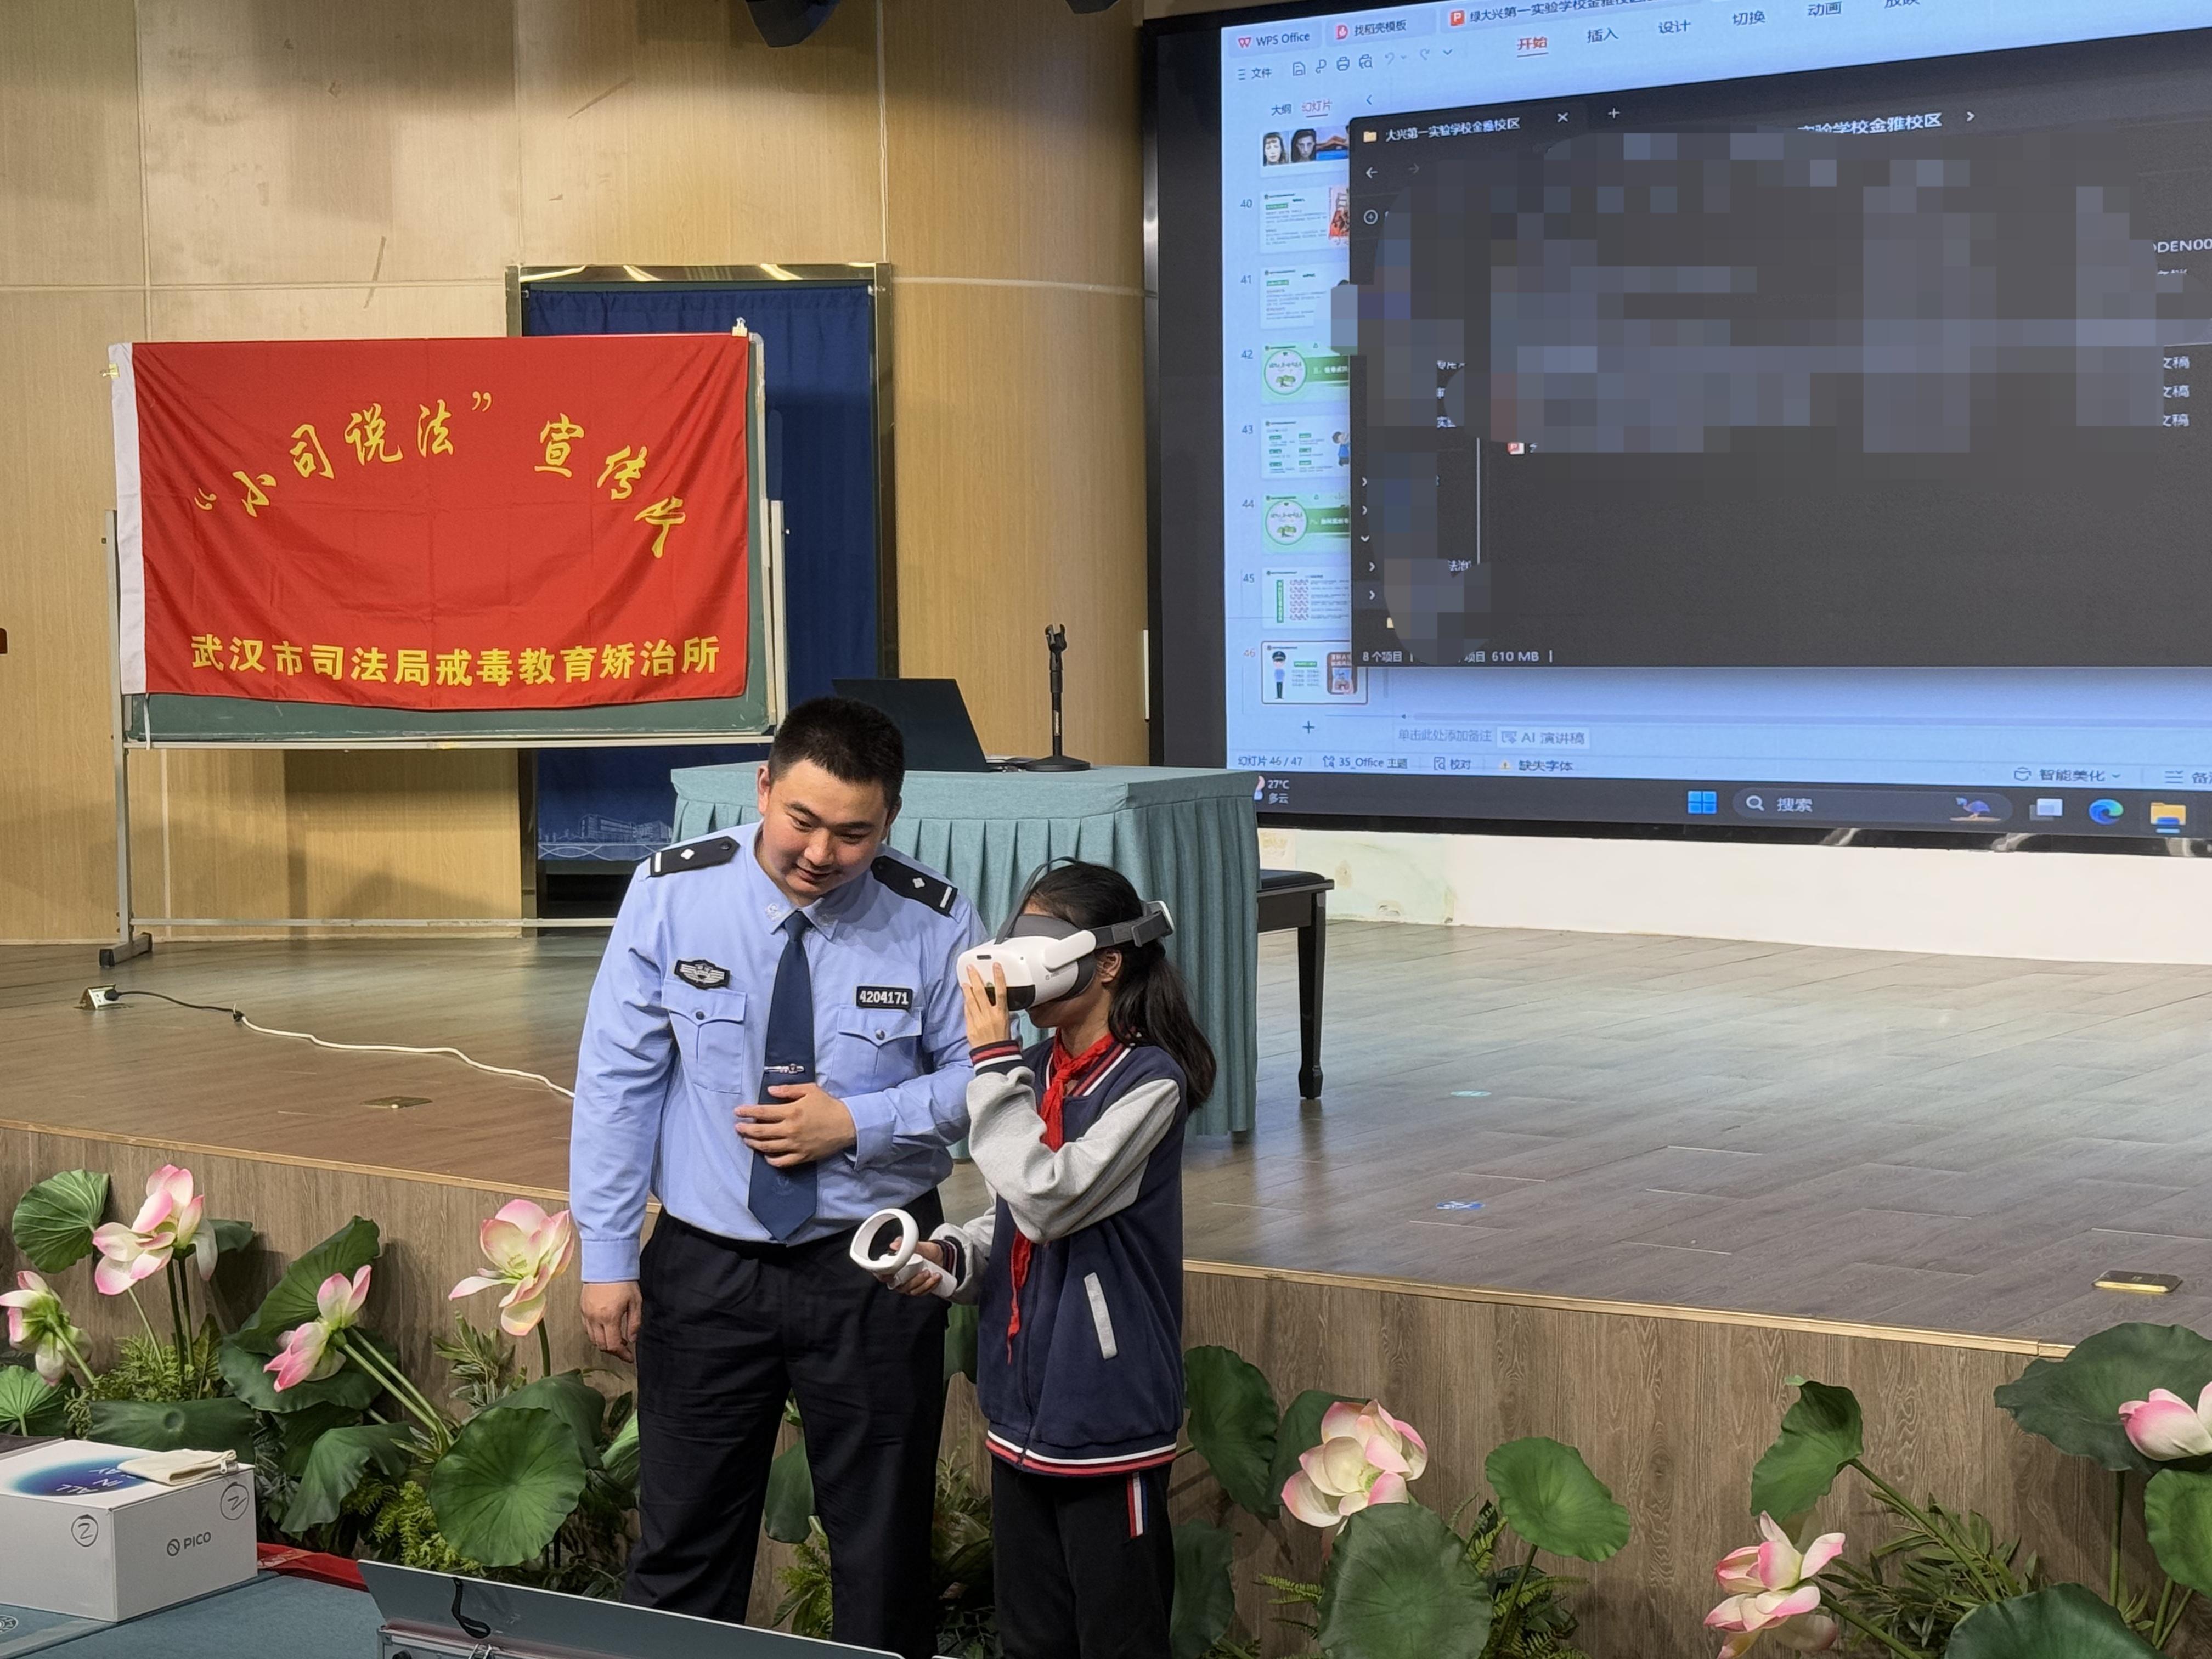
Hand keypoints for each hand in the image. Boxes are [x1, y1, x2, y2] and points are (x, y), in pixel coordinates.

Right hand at [580, 1280, 641, 1362]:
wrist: (607, 1264)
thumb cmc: (623, 1281)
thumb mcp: (635, 1302)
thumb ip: (634, 1323)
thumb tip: (632, 1339)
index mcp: (609, 1317)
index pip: (613, 1345)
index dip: (622, 1354)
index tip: (629, 1357)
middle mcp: (595, 1318)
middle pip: (601, 1345)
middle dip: (613, 1350)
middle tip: (624, 1348)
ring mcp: (586, 1314)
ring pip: (592, 1338)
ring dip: (604, 1343)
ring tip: (616, 1338)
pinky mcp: (582, 1309)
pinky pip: (587, 1329)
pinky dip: (595, 1334)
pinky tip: (605, 1330)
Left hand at [737, 1083, 856, 1166]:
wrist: (848, 1124)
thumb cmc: (828, 1105)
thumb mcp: (810, 1090)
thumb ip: (789, 1090)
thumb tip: (770, 1091)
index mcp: (791, 1112)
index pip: (763, 1112)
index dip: (747, 1112)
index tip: (738, 1112)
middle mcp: (790, 1130)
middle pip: (761, 1131)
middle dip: (746, 1129)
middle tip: (737, 1127)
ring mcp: (795, 1145)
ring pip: (768, 1147)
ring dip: (754, 1143)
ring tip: (747, 1139)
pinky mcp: (802, 1156)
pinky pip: (782, 1161)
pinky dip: (771, 1159)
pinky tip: (766, 1155)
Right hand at [879, 1239, 947, 1297]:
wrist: (940, 1256)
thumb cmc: (925, 1251)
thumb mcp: (918, 1246)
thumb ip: (906, 1245)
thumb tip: (894, 1244)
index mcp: (893, 1267)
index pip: (881, 1274)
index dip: (883, 1275)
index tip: (892, 1273)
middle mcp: (898, 1279)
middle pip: (900, 1285)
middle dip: (914, 1280)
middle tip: (925, 1271)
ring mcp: (908, 1286)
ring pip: (912, 1290)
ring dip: (925, 1283)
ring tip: (933, 1273)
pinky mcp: (918, 1290)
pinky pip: (922, 1292)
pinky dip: (930, 1285)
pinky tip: (936, 1277)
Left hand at [961, 962, 1012, 1050]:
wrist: (994, 1056)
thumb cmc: (1002, 1040)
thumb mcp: (1006, 1022)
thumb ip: (999, 1009)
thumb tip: (994, 998)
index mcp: (1001, 1013)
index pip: (1000, 991)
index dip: (998, 977)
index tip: (995, 966)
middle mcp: (989, 1015)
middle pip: (981, 992)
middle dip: (975, 978)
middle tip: (970, 969)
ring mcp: (978, 1021)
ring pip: (971, 1000)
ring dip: (967, 989)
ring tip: (964, 981)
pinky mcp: (970, 1027)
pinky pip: (967, 1012)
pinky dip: (966, 1004)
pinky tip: (965, 998)